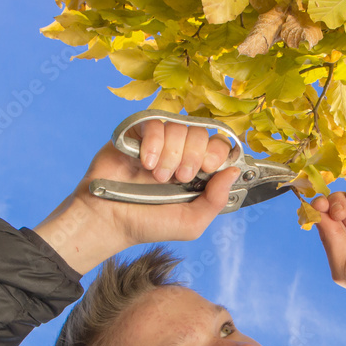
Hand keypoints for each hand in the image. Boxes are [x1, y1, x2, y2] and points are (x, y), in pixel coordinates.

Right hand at [34, 118, 235, 274]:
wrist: (110, 220)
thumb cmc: (149, 223)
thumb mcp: (191, 223)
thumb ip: (216, 200)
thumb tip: (234, 171)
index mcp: (198, 170)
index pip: (219, 146)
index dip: (218, 153)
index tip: (208, 168)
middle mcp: (181, 152)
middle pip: (201, 133)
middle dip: (194, 155)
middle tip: (180, 177)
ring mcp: (160, 141)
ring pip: (178, 126)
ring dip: (171, 153)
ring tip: (157, 175)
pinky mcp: (137, 133)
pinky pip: (154, 122)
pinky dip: (154, 142)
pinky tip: (146, 163)